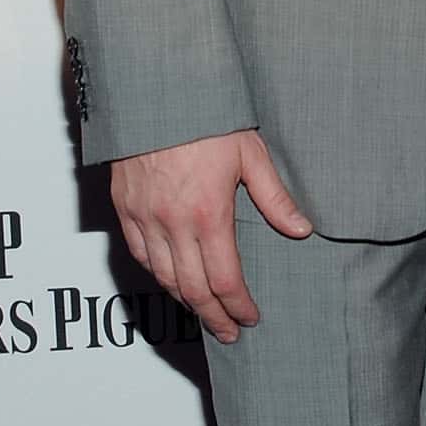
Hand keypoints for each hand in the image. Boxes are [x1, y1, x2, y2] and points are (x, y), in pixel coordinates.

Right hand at [111, 129, 311, 342]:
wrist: (156, 92)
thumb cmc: (207, 118)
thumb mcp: (251, 154)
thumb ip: (276, 198)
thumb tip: (301, 230)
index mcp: (207, 214)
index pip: (224, 279)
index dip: (238, 305)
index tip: (250, 318)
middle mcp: (172, 223)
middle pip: (192, 288)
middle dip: (213, 316)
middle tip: (228, 333)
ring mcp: (144, 217)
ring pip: (162, 276)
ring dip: (185, 300)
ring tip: (203, 312)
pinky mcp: (124, 207)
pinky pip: (138, 253)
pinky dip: (156, 274)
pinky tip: (169, 281)